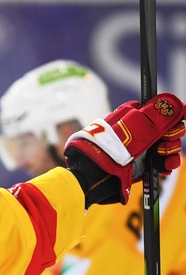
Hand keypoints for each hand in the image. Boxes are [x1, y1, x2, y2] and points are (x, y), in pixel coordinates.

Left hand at [64, 94, 184, 205]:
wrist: (97, 171)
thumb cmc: (114, 144)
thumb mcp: (138, 125)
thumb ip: (161, 114)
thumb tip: (179, 103)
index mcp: (137, 117)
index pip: (164, 113)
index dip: (175, 116)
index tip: (181, 118)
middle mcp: (141, 133)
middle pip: (170, 130)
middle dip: (173, 135)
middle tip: (165, 140)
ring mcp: (142, 149)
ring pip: (168, 147)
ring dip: (171, 150)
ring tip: (163, 155)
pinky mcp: (142, 165)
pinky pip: (162, 163)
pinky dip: (167, 164)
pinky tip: (166, 166)